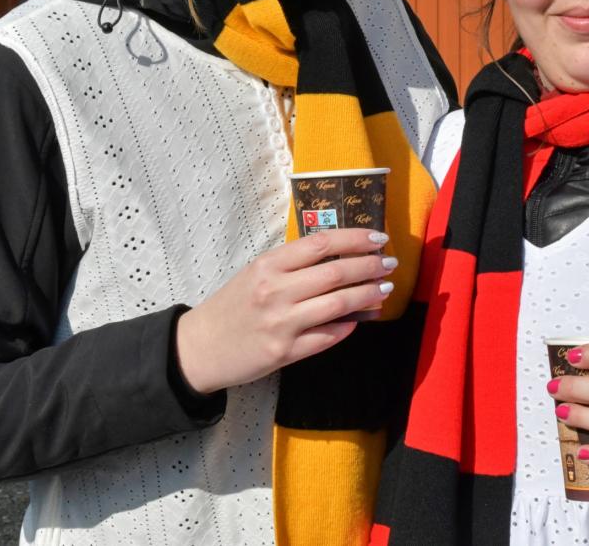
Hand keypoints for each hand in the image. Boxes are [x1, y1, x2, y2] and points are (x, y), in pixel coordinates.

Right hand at [176, 228, 396, 394]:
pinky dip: (348, 326)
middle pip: (336, 272)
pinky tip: (361, 319)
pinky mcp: (284, 352)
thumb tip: (340, 256)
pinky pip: (327, 336)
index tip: (379, 237)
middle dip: (370, 266)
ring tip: (384, 289)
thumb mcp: (256, 273)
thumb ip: (292, 264)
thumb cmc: (232, 305)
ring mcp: (281, 323)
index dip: (356, 238)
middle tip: (389, 263)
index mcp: (268, 264)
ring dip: (368, 295)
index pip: (322, 243)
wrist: (199, 347)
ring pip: (338, 304)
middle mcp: (275, 290)